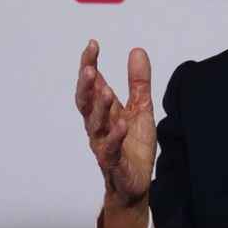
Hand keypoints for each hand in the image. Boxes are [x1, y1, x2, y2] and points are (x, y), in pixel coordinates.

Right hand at [76, 40, 155, 210]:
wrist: (136, 183)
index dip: (90, 65)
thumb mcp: (141, 108)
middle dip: (86, 85)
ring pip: (95, 125)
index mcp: (103, 111)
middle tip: (90, 69)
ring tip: (105, 91)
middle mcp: (98, 126)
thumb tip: (137, 50)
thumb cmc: (133, 146)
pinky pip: (111, 149)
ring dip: (99, 108)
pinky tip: (121, 124)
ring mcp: (104, 144)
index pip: (93, 85)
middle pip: (86, 103)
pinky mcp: (114, 163)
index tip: (92, 44)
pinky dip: (115, 137)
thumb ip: (138, 83)